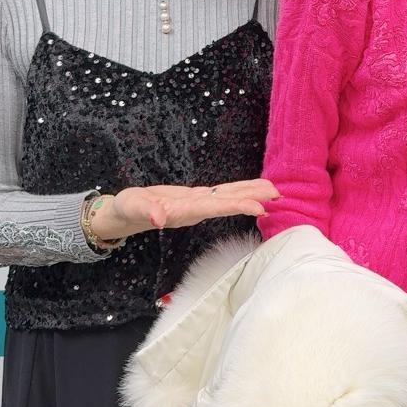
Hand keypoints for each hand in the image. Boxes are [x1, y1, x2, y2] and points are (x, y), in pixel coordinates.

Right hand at [88, 180, 279, 240]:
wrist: (127, 214)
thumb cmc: (128, 209)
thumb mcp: (133, 207)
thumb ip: (145, 211)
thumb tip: (159, 218)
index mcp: (185, 210)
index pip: (216, 207)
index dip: (238, 207)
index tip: (260, 208)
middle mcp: (197, 209)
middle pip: (229, 202)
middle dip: (253, 199)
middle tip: (279, 195)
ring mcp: (199, 204)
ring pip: (229, 197)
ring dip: (252, 194)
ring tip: (274, 190)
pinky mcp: (198, 197)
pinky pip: (223, 193)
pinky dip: (240, 190)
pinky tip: (255, 189)